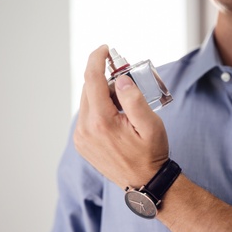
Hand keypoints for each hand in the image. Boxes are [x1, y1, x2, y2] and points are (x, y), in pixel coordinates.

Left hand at [73, 45, 168, 187]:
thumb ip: (134, 99)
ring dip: (102, 94)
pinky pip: (87, 115)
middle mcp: (85, 129)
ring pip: (87, 102)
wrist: (144, 182)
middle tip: (124, 77)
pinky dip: (98, 107)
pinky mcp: (82, 142)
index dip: (97, 59)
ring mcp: (81, 137)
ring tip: (123, 102)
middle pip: (89, 89)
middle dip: (104, 78)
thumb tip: (119, 79)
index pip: (92, 79)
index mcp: (101, 122)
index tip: (105, 49)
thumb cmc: (150, 154)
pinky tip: (115, 114)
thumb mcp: (150, 125)